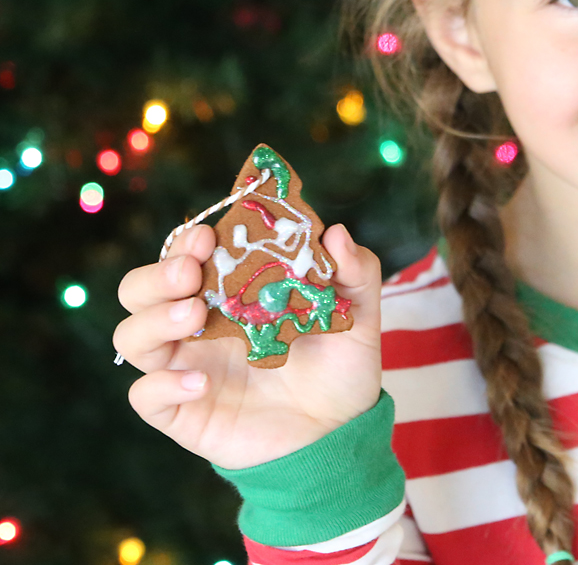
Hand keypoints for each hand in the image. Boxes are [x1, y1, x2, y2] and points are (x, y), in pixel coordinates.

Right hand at [112, 222, 382, 468]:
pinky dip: (163, 384)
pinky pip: (146, 397)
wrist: (343, 431)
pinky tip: (201, 381)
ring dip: (154, 320)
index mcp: (230, 292)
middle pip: (139, 291)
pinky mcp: (185, 412)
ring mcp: (187, 366)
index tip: (207, 236)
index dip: (186, 241)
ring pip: (132, 338)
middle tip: (190, 274)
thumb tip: (335, 232)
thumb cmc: (342, 366)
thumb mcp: (359, 313)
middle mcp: (199, 325)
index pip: (185, 256)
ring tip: (194, 315)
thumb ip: (356, 270)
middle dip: (155, 275)